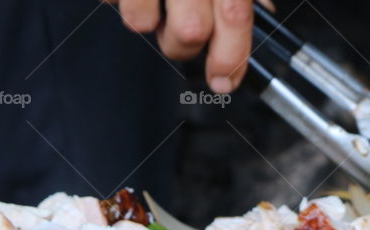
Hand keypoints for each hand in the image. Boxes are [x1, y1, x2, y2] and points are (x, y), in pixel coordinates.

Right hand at [109, 0, 258, 93]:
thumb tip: (259, 20)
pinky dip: (117, 0)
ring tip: (154, 2)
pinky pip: (110, 2)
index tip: (223, 82)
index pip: (235, 16)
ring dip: (146, 20)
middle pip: (189, 30)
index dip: (231, 58)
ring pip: (142, 22)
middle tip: (181, 28)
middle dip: (184, 45)